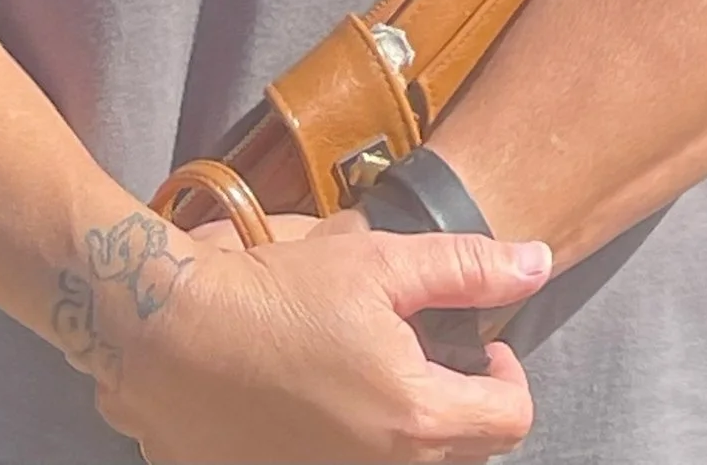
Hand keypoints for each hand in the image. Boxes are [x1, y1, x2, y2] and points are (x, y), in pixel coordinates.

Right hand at [77, 205, 547, 463]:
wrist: (170, 335)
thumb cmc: (274, 292)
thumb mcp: (377, 261)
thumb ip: (465, 268)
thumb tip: (537, 263)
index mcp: (418, 419)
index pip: (511, 418)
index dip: (506, 373)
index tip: (476, 342)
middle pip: (466, 452)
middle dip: (461, 403)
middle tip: (423, 353)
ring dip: (407, 428)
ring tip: (370, 374)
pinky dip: (351, 442)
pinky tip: (321, 400)